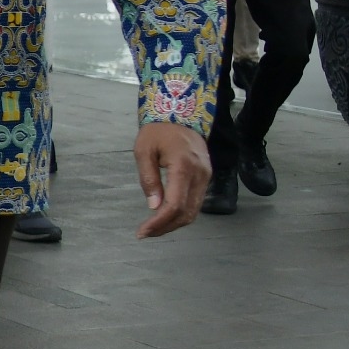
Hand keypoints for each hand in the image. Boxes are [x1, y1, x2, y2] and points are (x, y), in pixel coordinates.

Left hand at [133, 123, 208, 237]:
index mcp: (183, 166)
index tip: (142, 232)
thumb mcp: (143, 151)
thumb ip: (149, 179)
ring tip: (153, 228)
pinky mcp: (206, 176)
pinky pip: (196, 201)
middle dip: (166, 227)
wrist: (181, 116)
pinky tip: (165, 216)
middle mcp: (200, 174)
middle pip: (187, 212)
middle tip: (145, 233)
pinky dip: (181, 213)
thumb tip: (153, 207)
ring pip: (194, 210)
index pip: (174, 205)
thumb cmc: (157, 132)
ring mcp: (206, 176)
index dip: (159, 223)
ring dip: (174, 223)